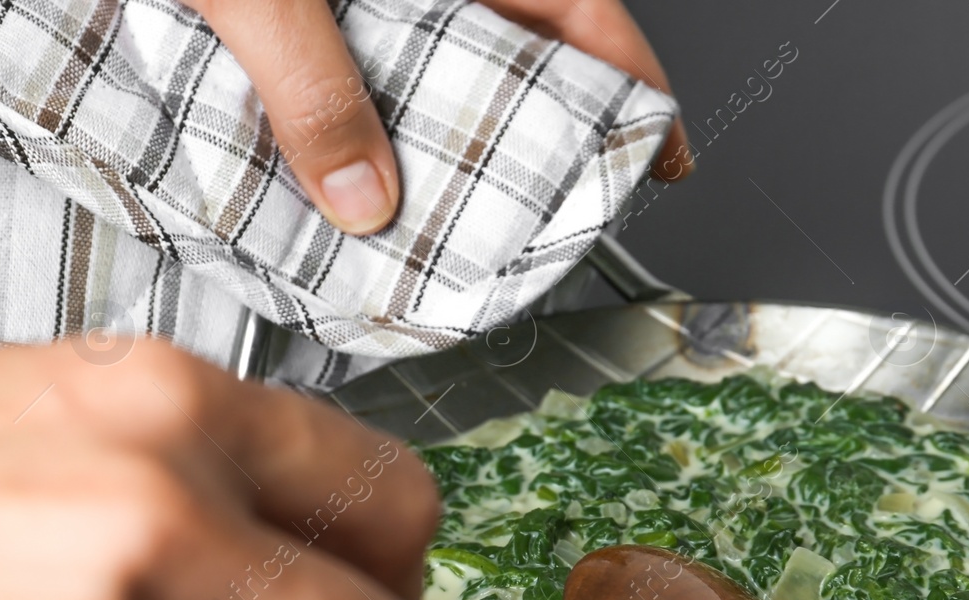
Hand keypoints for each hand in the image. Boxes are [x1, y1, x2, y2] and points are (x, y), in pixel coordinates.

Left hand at [186, 0, 690, 234]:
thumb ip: (311, 79)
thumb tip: (361, 194)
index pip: (577, 1)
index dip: (632, 81)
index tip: (657, 155)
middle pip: (516, 36)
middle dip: (539, 122)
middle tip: (548, 209)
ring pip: (438, 51)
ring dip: (445, 125)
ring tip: (450, 206)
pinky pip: (359, 51)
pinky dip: (362, 105)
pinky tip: (351, 156)